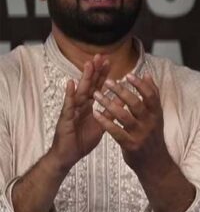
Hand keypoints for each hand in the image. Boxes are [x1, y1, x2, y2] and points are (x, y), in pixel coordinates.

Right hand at [49, 54, 110, 169]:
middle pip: (88, 85)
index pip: (97, 87)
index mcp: (89, 106)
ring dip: (84, 77)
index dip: (103, 75)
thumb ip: (110, 111)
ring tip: (88, 64)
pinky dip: (70, 95)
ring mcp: (72, 110)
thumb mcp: (102, 124)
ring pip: (79, 91)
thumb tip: (122, 99)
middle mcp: (80, 105)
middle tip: (100, 55)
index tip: (110, 62)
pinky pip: (68, 106)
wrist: (68, 156)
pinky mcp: (65, 119)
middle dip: (94, 71)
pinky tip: (71, 84)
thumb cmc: (83, 139)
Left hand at [92, 73, 174, 177]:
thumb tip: (147, 75)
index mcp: (157, 114)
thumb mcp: (156, 116)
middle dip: (121, 91)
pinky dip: (105, 122)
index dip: (140, 85)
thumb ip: (152, 96)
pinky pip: (116, 132)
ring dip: (109, 104)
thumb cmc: (152, 136)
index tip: (128, 75)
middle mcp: (150, 123)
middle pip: (136, 103)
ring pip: (124, 116)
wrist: (155, 163)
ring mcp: (140, 134)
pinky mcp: (131, 145)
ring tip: (96, 95)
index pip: (151, 95)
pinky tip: (95, 114)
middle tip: (108, 82)